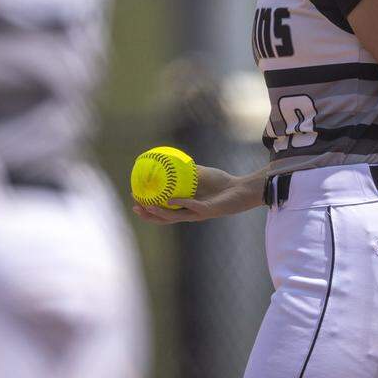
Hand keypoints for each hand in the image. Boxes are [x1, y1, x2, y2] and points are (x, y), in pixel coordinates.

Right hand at [132, 164, 266, 224]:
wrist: (242, 189)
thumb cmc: (223, 183)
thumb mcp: (202, 174)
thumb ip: (189, 171)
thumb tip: (172, 159)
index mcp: (187, 206)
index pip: (164, 211)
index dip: (149, 208)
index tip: (135, 199)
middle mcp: (191, 213)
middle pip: (165, 218)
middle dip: (149, 214)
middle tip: (136, 206)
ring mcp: (199, 213)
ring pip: (175, 216)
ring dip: (160, 212)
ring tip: (147, 206)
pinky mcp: (209, 211)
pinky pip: (193, 208)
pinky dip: (181, 204)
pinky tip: (171, 200)